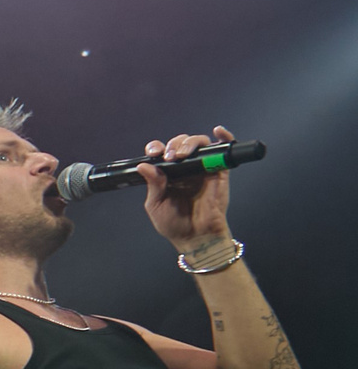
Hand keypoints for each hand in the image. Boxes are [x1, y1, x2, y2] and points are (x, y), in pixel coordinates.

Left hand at [139, 126, 232, 254]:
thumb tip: (144, 166)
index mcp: (167, 174)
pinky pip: (224, 150)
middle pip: (180, 143)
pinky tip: (218, 131)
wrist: (195, 237)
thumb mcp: (156, 204)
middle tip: (170, 157)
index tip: (153, 152)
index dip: (157, 147)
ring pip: (199, 144)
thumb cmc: (174, 224)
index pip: (162, 152)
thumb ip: (153, 184)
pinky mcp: (219, 172)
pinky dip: (224, 137)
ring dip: (190, 143)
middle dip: (174, 145)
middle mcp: (184, 168)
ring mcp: (202, 168)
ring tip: (182, 155)